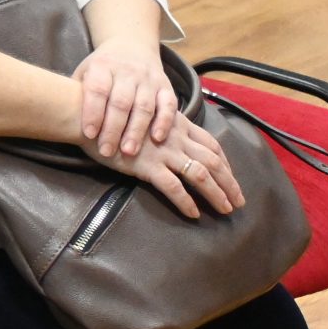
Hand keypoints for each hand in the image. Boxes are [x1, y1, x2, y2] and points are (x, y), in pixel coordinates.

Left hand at [76, 41, 176, 159]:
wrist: (131, 46)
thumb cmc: (102, 68)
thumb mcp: (86, 71)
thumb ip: (79, 92)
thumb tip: (65, 119)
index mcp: (103, 66)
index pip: (97, 90)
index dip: (93, 112)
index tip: (89, 134)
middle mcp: (127, 71)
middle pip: (121, 102)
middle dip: (113, 129)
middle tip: (106, 151)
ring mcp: (148, 78)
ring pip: (144, 106)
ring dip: (136, 130)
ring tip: (128, 151)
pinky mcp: (165, 86)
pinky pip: (169, 104)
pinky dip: (164, 121)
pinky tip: (157, 138)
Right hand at [109, 115, 244, 219]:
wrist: (88, 116)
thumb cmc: (112, 116)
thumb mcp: (145, 115)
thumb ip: (162, 125)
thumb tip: (172, 138)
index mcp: (177, 124)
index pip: (211, 143)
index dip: (226, 162)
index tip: (232, 176)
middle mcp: (175, 137)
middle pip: (213, 161)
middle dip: (230, 182)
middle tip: (239, 201)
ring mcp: (162, 152)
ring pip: (200, 174)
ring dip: (217, 193)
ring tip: (225, 209)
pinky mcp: (146, 166)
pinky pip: (173, 187)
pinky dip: (186, 201)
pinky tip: (193, 213)